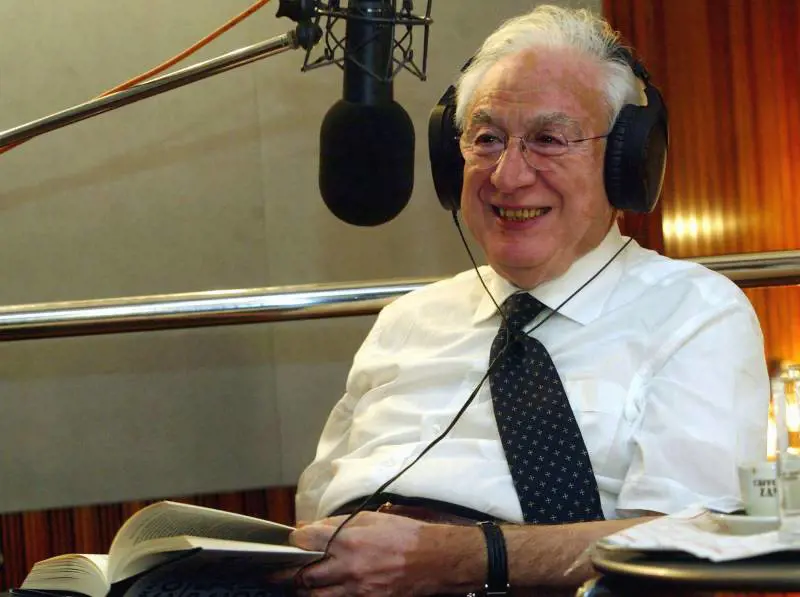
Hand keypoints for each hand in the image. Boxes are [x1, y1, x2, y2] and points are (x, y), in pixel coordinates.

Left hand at [288, 511, 442, 596]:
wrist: (435, 560)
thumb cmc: (406, 535)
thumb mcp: (371, 518)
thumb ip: (338, 523)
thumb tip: (312, 527)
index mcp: (350, 540)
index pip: (306, 541)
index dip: (294, 540)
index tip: (292, 540)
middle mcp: (350, 567)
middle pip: (304, 575)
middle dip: (290, 572)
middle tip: (283, 569)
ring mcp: (357, 589)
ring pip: (316, 596)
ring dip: (305, 589)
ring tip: (301, 583)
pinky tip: (325, 591)